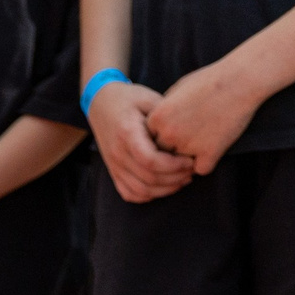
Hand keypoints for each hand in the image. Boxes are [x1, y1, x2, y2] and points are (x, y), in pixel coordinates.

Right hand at [89, 81, 195, 204]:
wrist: (101, 103)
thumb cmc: (129, 99)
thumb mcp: (149, 99)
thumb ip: (165, 117)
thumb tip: (188, 133)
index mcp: (126, 133)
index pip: (150, 160)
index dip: (174, 165)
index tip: (190, 160)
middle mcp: (117, 153)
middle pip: (148, 178)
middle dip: (175, 178)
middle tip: (192, 171)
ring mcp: (113, 165)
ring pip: (140, 190)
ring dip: (164, 189)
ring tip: (182, 180)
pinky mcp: (113, 171)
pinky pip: (129, 193)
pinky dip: (148, 196)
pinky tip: (163, 187)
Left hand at [145, 61, 262, 176]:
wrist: (241, 79)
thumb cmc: (210, 80)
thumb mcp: (177, 90)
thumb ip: (162, 111)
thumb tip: (155, 129)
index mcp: (157, 118)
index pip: (148, 140)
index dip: (161, 138)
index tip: (174, 130)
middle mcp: (168, 134)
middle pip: (162, 154)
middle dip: (172, 151)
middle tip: (189, 139)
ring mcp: (188, 146)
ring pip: (180, 165)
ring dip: (188, 160)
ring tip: (202, 142)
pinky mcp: (209, 153)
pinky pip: (201, 169)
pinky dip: (207, 163)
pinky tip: (214, 149)